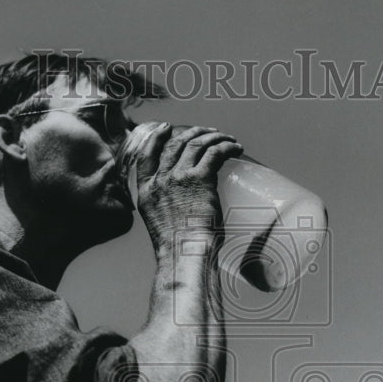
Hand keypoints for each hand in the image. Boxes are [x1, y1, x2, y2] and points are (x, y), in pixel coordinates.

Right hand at [135, 123, 242, 250]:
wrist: (184, 253)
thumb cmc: (178, 249)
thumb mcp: (162, 225)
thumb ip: (169, 210)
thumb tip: (188, 209)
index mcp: (146, 192)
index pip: (146, 157)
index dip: (156, 139)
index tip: (166, 128)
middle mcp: (160, 181)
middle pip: (175, 145)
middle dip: (193, 133)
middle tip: (208, 132)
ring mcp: (179, 177)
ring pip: (196, 144)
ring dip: (213, 137)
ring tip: (227, 139)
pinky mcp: (200, 179)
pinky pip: (214, 153)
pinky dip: (226, 146)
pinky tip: (235, 148)